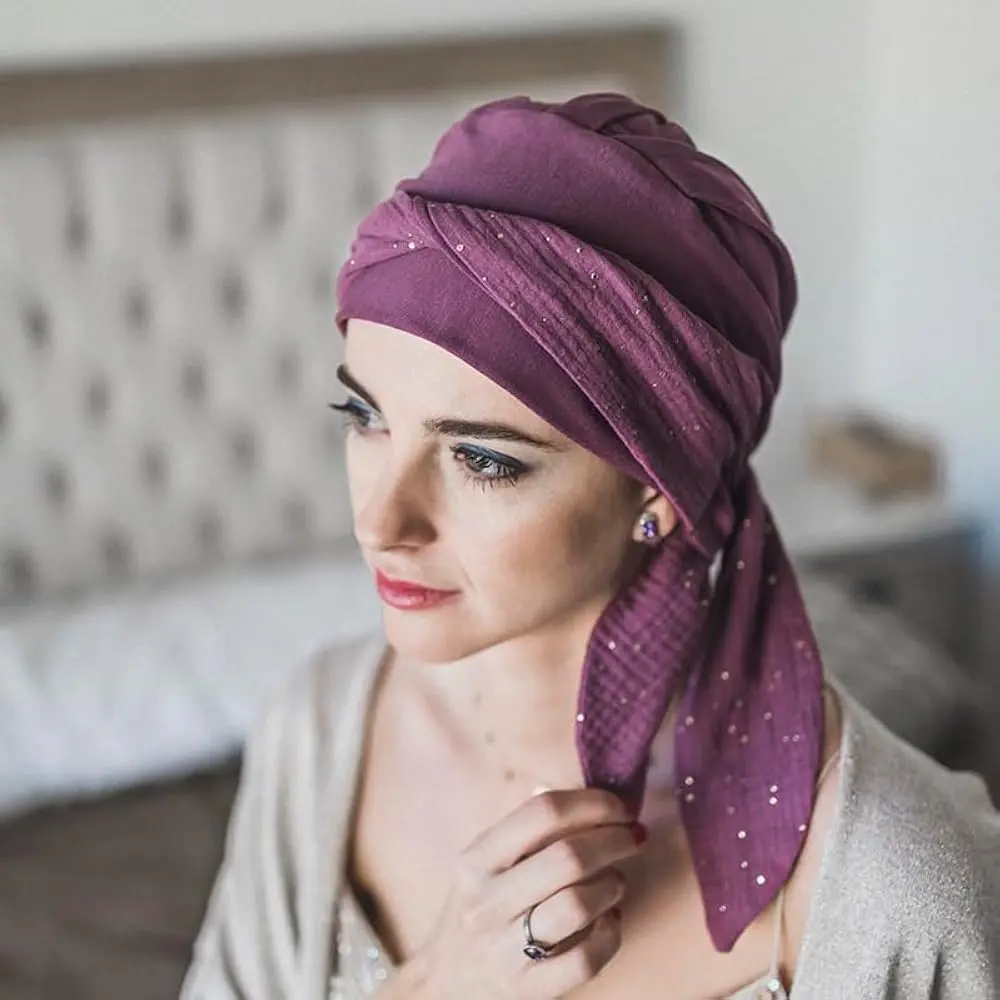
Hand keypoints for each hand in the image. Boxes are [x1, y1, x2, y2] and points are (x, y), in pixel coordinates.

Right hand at [399, 789, 644, 999]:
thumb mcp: (484, 867)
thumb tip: (590, 801)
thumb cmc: (478, 912)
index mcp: (476, 860)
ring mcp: (504, 949)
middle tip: (633, 837)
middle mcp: (486, 901)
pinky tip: (610, 922)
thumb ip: (527, 833)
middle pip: (567, 857)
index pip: (541, 812)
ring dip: (612, 885)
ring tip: (617, 881)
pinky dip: (610, 935)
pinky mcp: (527, 988)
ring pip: (577, 905)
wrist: (446, 987)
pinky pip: (585, 959)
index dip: (591, 803)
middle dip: (614, 840)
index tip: (618, 807)